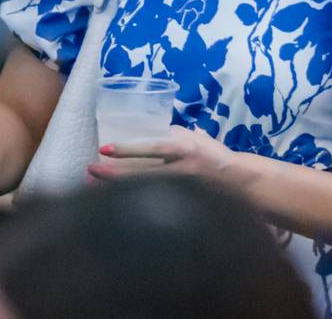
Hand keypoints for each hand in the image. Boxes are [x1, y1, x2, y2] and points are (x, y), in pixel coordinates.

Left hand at [85, 127, 249, 186]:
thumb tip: (153, 128)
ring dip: (117, 188)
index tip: (104, 148)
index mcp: (184, 147)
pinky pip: (153, 201)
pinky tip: (116, 202)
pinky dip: (133, 201)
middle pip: (141, 173)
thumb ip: (175, 134)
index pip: (151, 147)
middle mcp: (181, 169)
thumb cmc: (216, 156)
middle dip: (113, 173)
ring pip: (143, 189)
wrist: (241, 182)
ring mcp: (180, 188)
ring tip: (93, 188)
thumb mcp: (197, 138)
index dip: (127, 149)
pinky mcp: (181, 202)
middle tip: (90, 170)